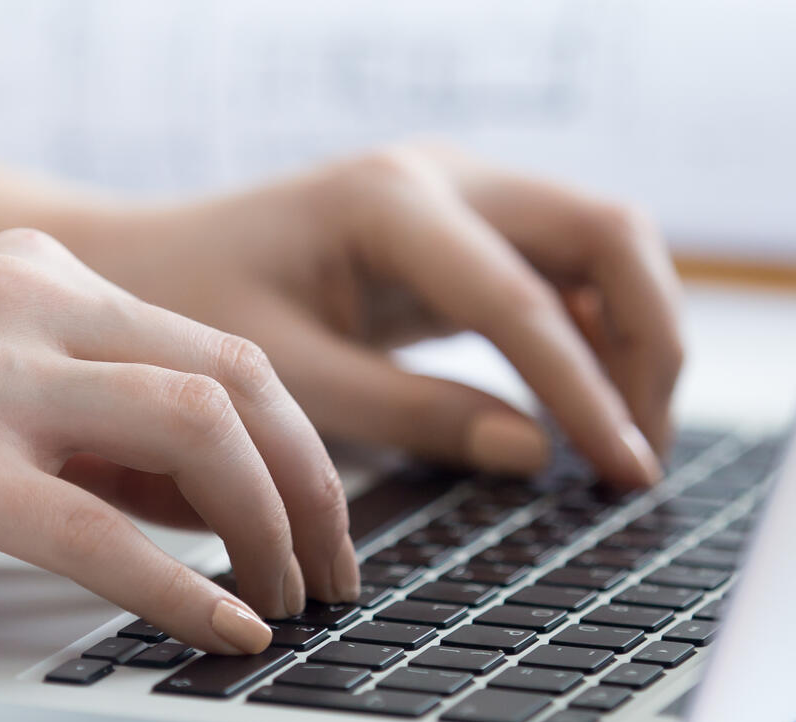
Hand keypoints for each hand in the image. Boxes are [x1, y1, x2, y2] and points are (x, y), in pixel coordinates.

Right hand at [0, 229, 355, 653]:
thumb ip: (94, 431)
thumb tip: (222, 499)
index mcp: (38, 276)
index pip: (218, 349)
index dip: (296, 445)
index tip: (320, 521)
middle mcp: (22, 302)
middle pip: (236, 378)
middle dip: (310, 484)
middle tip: (329, 569)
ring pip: (198, 430)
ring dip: (267, 528)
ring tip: (283, 601)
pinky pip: (107, 533)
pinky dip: (185, 589)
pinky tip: (221, 631)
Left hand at [64, 145, 682, 487]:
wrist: (147, 263)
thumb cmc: (191, 312)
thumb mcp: (288, 378)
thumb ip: (409, 416)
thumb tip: (534, 454)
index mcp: (388, 203)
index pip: (522, 300)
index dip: (586, 392)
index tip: (625, 471)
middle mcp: (440, 176)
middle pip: (608, 233)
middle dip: (648, 341)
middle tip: (641, 453)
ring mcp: (461, 193)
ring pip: (602, 244)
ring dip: (633, 337)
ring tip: (626, 445)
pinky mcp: (465, 228)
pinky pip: (564, 269)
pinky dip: (593, 335)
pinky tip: (586, 414)